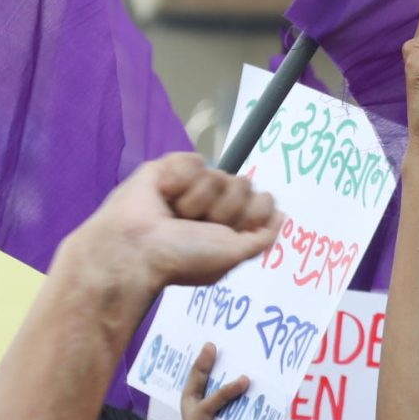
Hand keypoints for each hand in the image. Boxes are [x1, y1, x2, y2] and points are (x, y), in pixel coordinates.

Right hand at [57, 155, 279, 303]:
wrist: (136, 249)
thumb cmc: (182, 258)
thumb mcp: (232, 256)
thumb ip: (262, 237)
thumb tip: (282, 215)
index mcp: (228, 225)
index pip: (263, 201)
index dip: (250, 214)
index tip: (227, 232)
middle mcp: (213, 203)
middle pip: (244, 186)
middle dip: (224, 209)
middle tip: (194, 226)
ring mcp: (193, 185)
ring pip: (219, 174)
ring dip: (198, 200)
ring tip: (174, 214)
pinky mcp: (171, 167)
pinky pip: (194, 161)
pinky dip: (180, 180)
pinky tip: (163, 195)